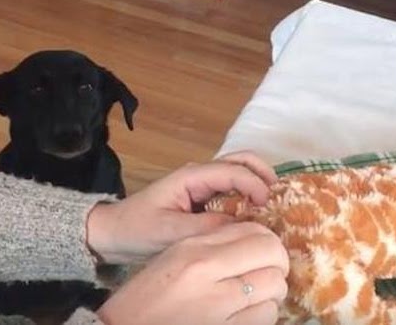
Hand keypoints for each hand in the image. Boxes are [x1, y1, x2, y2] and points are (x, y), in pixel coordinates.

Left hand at [86, 151, 277, 263]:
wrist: (114, 234)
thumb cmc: (137, 229)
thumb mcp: (169, 232)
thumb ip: (205, 227)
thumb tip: (240, 225)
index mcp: (191, 176)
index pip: (232, 170)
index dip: (254, 184)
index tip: (269, 204)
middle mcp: (199, 175)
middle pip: (240, 160)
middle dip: (263, 173)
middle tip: (281, 196)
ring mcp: (201, 186)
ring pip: (238, 173)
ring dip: (258, 183)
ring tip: (275, 206)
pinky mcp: (202, 199)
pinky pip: (231, 191)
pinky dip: (248, 197)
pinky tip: (257, 216)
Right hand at [97, 222, 289, 324]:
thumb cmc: (145, 300)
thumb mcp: (172, 260)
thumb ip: (210, 247)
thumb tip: (253, 241)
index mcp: (191, 249)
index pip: (254, 231)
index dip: (266, 241)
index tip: (263, 252)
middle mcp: (206, 271)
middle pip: (271, 254)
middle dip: (276, 264)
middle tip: (267, 274)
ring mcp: (218, 306)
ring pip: (274, 287)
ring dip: (269, 293)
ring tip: (251, 299)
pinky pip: (266, 317)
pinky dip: (262, 316)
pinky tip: (244, 317)